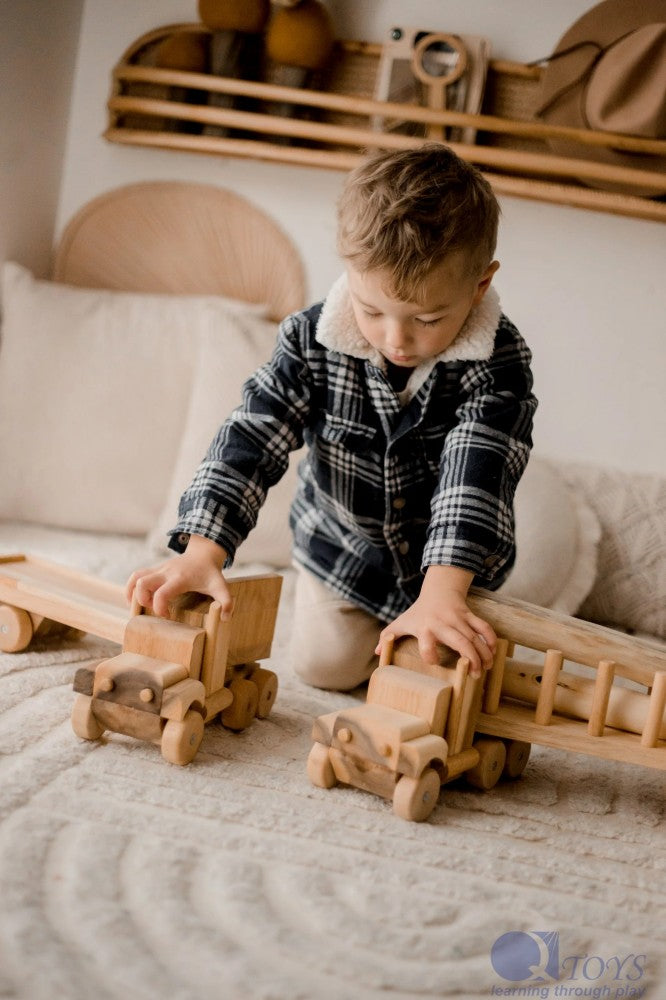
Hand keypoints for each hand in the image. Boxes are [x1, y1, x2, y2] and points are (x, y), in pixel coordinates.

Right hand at [125, 535, 231, 619]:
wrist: (203, 553)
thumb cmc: (210, 573)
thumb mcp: (221, 586)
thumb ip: (226, 602)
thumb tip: (225, 618)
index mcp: (180, 579)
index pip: (162, 593)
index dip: (159, 607)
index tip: (167, 615)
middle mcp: (166, 572)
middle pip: (142, 582)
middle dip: (142, 600)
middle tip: (152, 610)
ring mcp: (159, 569)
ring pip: (136, 577)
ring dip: (133, 593)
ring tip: (140, 606)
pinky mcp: (154, 569)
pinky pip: (136, 575)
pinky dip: (131, 588)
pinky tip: (136, 600)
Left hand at [376, 566, 496, 676]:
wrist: (438, 589)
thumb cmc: (418, 612)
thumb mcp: (401, 622)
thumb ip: (388, 636)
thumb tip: (376, 653)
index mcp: (425, 627)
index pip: (427, 642)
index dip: (430, 654)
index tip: (434, 663)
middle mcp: (443, 623)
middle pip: (460, 641)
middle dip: (470, 659)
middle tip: (475, 675)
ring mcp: (458, 619)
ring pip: (475, 637)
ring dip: (483, 654)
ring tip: (486, 669)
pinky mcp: (470, 615)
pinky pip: (483, 627)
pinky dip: (490, 640)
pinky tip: (493, 653)